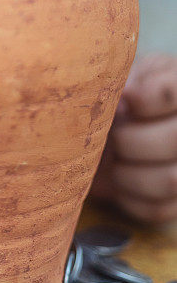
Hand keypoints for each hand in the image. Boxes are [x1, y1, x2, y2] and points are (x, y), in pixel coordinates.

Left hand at [90, 53, 176, 224]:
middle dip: (130, 139)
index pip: (169, 92)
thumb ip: (132, 79)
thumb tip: (126, 98)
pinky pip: (156, 209)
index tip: (123, 101)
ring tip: (115, 157)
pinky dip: (128, 196)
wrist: (131, 124)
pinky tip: (120, 178)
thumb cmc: (132, 92)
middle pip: (175, 139)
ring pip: (170, 180)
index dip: (145, 98)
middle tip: (113, 134)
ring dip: (128, 171)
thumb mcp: (134, 73)